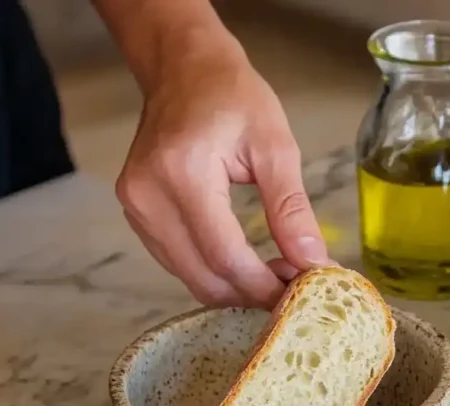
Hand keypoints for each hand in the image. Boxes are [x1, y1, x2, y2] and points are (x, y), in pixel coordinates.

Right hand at [115, 47, 326, 307]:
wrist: (182, 68)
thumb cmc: (233, 97)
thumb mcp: (275, 147)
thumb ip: (291, 209)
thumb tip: (314, 263)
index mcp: (182, 174)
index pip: (226, 257)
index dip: (266, 286)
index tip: (303, 293)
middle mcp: (148, 197)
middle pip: (205, 277)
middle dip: (253, 293)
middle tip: (296, 286)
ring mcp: (135, 208)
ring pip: (190, 277)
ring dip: (236, 288)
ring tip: (277, 272)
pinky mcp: (135, 213)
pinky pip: (178, 263)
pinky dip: (215, 273)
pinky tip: (248, 262)